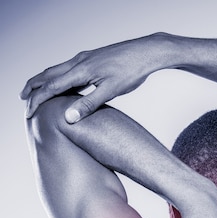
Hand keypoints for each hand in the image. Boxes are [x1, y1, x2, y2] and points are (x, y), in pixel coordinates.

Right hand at [20, 34, 164, 121]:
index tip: (28, 112)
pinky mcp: (92, 59)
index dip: (38, 100)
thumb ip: (89, 104)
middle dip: (33, 87)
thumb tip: (68, 117)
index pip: (52, 87)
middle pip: (48, 74)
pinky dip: (58, 78)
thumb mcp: (111, 91)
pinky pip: (68, 69)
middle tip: (22, 99)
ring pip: (57, 70)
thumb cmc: (131, 71)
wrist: (146, 52)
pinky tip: (62, 86)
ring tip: (36, 91)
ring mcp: (85, 59)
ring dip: (44, 81)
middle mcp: (79, 62)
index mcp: (82, 70)